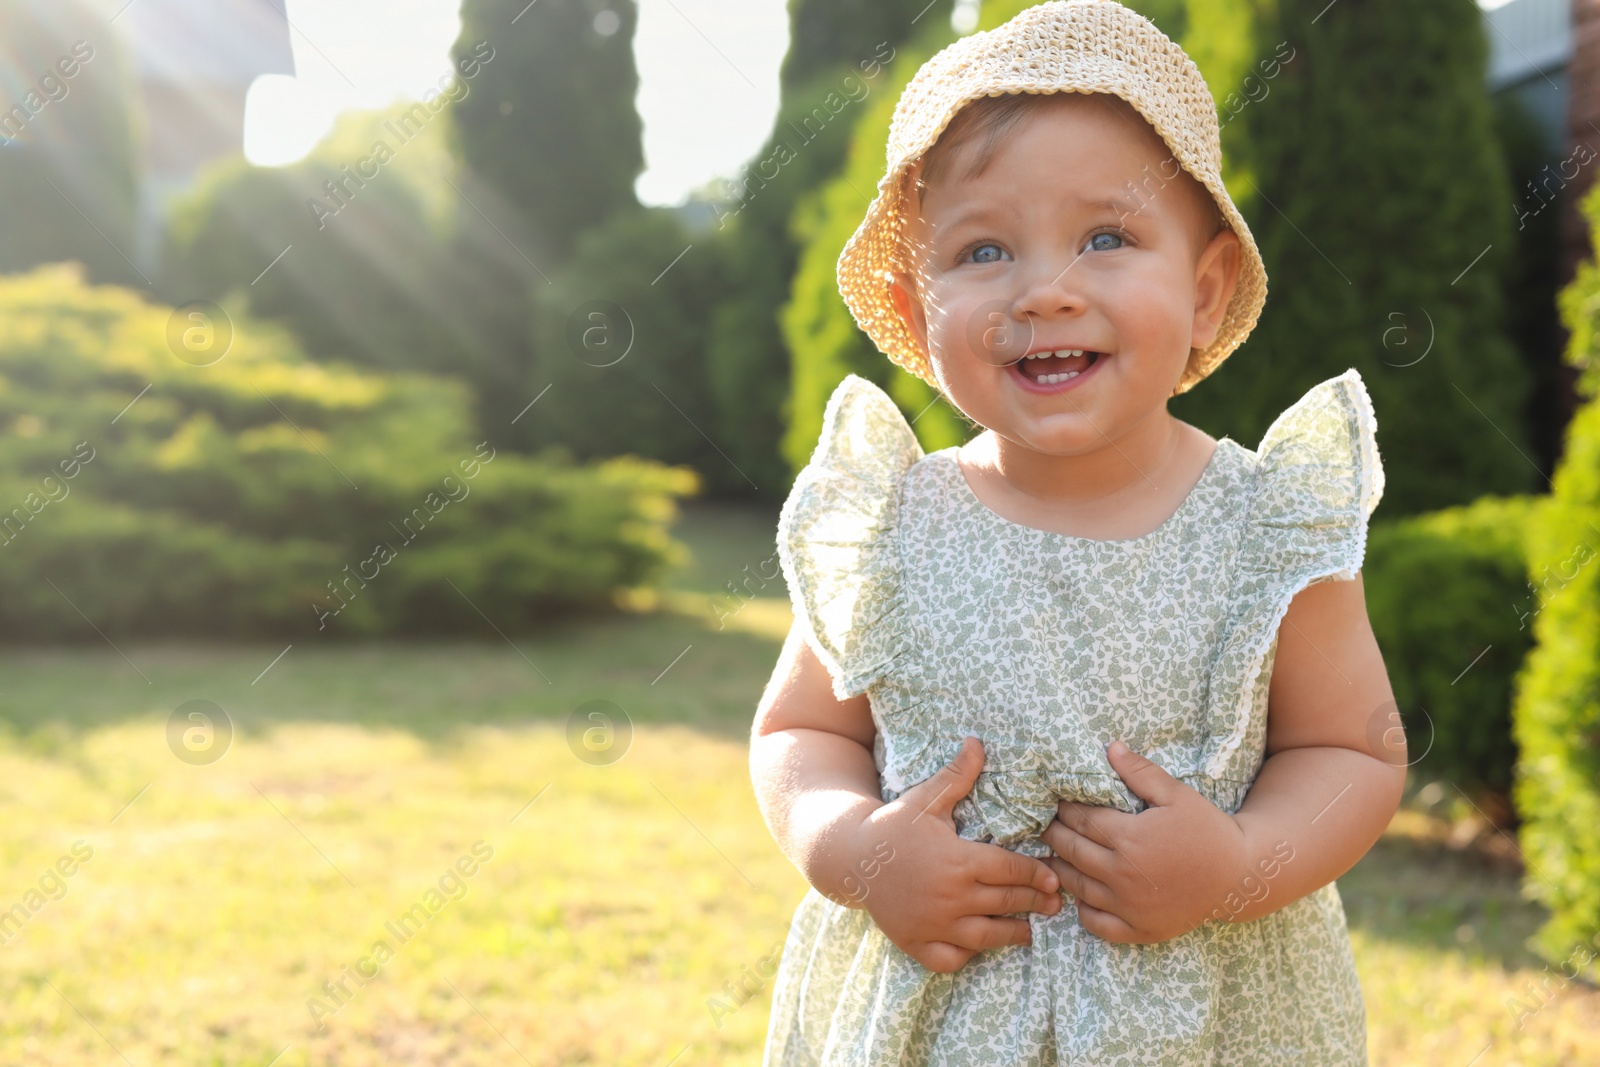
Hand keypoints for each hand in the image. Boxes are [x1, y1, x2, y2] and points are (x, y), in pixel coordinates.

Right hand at [849, 736, 1063, 973]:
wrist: (850, 856)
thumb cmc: (892, 825)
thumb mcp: (925, 799)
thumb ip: (957, 775)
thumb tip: (978, 743)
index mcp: (958, 860)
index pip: (1010, 869)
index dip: (1036, 873)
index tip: (1052, 876)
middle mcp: (950, 896)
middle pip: (1006, 902)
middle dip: (1035, 902)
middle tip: (1054, 903)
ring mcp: (933, 924)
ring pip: (987, 936)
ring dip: (1014, 934)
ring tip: (1029, 930)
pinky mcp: (916, 943)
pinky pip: (951, 958)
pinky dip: (969, 955)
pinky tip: (980, 945)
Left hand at [1039, 740, 1245, 943]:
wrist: (1240, 876)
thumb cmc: (1207, 830)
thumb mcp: (1177, 794)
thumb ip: (1140, 771)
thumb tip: (1110, 747)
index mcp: (1130, 838)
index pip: (1082, 820)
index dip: (1064, 809)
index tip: (1054, 802)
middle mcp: (1124, 875)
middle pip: (1072, 851)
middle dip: (1053, 835)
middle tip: (1043, 825)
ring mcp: (1130, 906)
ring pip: (1078, 886)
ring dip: (1058, 869)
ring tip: (1049, 855)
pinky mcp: (1140, 929)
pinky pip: (1097, 923)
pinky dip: (1082, 910)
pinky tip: (1078, 895)